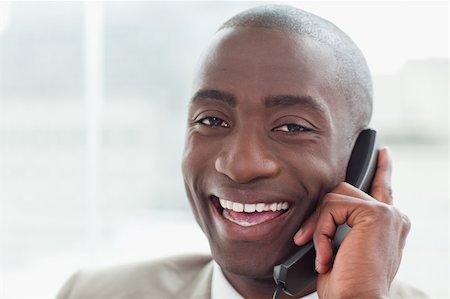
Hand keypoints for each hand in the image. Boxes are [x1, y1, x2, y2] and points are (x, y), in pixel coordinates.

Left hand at [293, 148, 410, 298]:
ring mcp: (386, 212)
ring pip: (333, 198)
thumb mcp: (342, 248)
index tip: (380, 153)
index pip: (383, 188)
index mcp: (389, 223)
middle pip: (343, 191)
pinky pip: (332, 208)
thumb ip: (343, 224)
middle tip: (305, 240)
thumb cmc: (346, 283)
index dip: (381, 169)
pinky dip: (320, 232)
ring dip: (318, 227)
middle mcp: (392, 215)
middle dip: (319, 215)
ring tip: (321, 255)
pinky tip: (326, 256)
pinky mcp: (375, 214)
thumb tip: (324, 209)